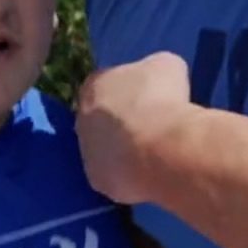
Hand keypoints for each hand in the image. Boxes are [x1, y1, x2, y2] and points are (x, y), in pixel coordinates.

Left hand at [76, 51, 194, 203]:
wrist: (160, 148)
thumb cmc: (162, 99)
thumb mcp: (166, 65)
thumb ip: (153, 70)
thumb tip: (157, 79)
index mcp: (93, 85)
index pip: (106, 84)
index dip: (127, 90)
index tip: (147, 97)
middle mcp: (81, 118)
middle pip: (100, 119)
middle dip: (120, 122)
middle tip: (149, 126)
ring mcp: (86, 153)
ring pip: (105, 150)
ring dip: (123, 150)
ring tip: (152, 152)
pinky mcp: (98, 181)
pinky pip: (115, 174)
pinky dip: (129, 173)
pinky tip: (150, 171)